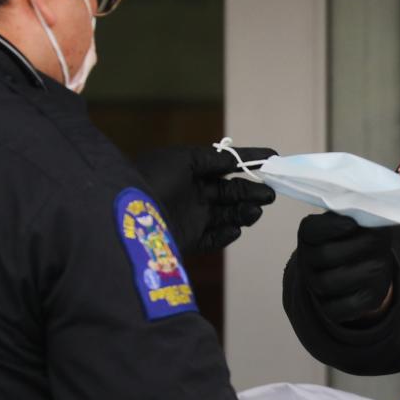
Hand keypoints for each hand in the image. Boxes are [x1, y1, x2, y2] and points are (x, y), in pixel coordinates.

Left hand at [134, 143, 276, 255]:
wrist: (125, 213)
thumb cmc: (152, 178)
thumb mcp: (183, 159)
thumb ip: (212, 159)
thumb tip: (236, 159)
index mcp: (189, 171)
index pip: (225, 165)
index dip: (249, 161)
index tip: (274, 159)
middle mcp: (192, 194)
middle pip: (230, 192)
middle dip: (251, 191)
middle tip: (269, 192)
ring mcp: (191, 217)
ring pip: (226, 215)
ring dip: (244, 212)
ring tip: (255, 210)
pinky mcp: (188, 240)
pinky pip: (213, 239)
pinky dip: (226, 235)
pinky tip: (235, 229)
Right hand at [292, 212, 397, 326]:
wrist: (365, 266)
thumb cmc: (361, 237)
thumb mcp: (360, 221)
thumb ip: (361, 216)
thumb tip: (372, 216)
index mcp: (309, 235)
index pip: (310, 229)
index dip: (331, 227)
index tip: (352, 224)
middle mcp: (307, 261)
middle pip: (324, 255)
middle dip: (354, 247)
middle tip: (376, 241)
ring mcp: (315, 286)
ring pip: (329, 283)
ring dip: (360, 272)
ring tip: (379, 264)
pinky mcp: (330, 308)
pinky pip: (342, 306)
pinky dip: (360, 295)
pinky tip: (374, 282)